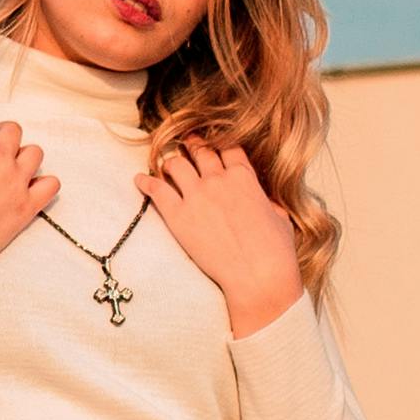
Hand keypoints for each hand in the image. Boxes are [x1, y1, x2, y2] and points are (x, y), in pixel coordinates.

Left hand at [144, 140, 301, 336]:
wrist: (258, 274)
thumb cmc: (275, 251)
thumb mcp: (280, 217)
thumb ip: (267, 202)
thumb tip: (264, 201)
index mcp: (244, 177)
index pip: (227, 148)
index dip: (219, 145)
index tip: (213, 145)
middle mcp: (218, 179)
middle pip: (200, 151)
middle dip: (193, 145)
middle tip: (187, 144)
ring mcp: (196, 195)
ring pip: (175, 164)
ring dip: (170, 162)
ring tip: (166, 165)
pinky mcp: (178, 215)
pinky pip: (156, 190)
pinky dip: (146, 182)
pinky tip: (139, 180)